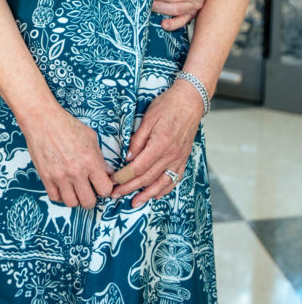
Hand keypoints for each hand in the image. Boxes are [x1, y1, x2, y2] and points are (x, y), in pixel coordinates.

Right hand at [22, 104, 113, 209]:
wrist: (42, 119)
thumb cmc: (67, 125)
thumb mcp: (90, 137)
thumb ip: (100, 157)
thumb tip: (107, 173)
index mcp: (90, 161)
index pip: (105, 189)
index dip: (105, 189)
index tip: (101, 185)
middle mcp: (76, 171)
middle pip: (89, 202)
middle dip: (91, 198)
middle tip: (89, 190)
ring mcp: (60, 176)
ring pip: (72, 203)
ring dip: (75, 198)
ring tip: (75, 189)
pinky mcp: (46, 176)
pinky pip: (55, 197)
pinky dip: (60, 195)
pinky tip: (62, 186)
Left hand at [110, 81, 203, 206]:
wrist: (190, 101)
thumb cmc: (168, 105)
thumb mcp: (148, 118)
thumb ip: (137, 140)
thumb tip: (128, 158)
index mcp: (160, 144)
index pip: (138, 167)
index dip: (124, 176)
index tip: (113, 180)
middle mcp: (171, 155)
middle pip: (148, 178)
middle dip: (130, 188)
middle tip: (116, 194)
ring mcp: (179, 158)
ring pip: (162, 182)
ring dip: (147, 194)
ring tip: (134, 202)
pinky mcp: (184, 158)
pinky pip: (174, 178)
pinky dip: (164, 188)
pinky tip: (156, 194)